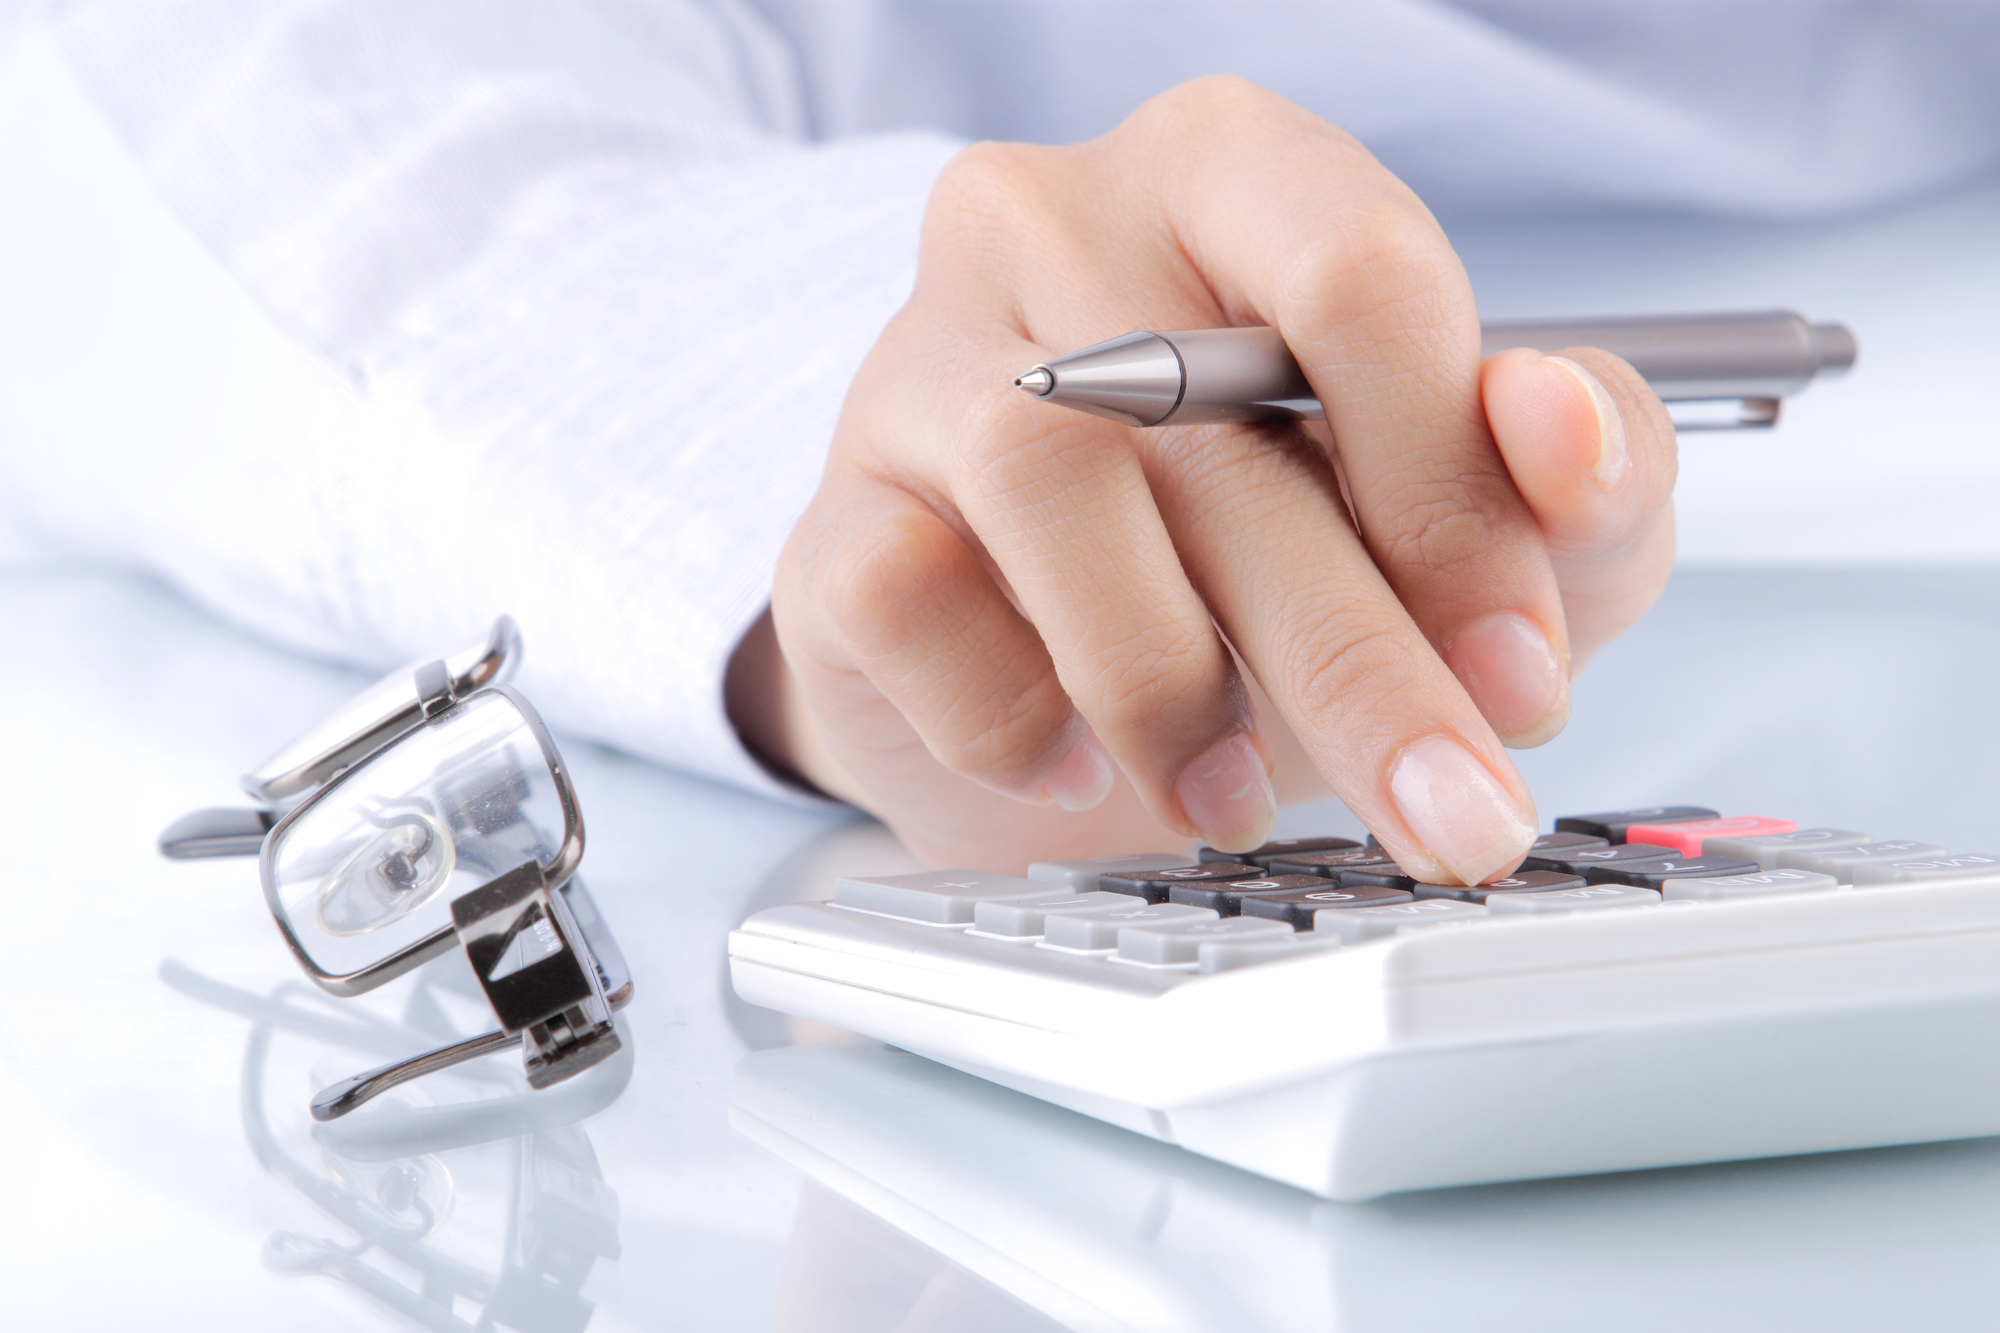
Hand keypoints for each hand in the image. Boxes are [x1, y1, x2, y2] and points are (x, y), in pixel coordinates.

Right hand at [736, 77, 1675, 881]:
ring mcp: (919, 364)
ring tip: (1233, 791)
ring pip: (1043, 476)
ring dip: (1172, 680)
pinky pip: (904, 596)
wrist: (1049, 674)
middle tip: (1443, 809)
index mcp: (1235, 178)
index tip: (1516, 667)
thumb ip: (1581, 467)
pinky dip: (1011, 714)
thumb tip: (1559, 426)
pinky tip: (1074, 761)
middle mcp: (1058, 229)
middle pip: (1211, 409)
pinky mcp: (832, 519)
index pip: (1356, 271)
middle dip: (1358, 653)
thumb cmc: (1269, 560)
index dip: (1454, 488)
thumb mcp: (1478, 514)